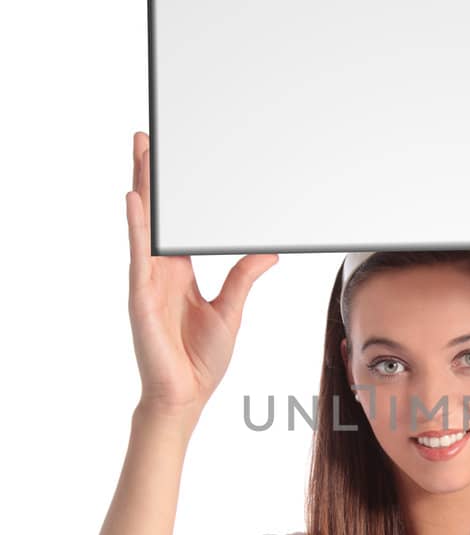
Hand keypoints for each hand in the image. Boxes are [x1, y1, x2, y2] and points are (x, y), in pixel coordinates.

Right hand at [126, 131, 279, 417]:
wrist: (185, 396)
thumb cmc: (202, 359)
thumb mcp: (231, 310)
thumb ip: (244, 276)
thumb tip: (268, 252)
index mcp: (178, 273)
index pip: (173, 224)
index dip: (171, 195)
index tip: (173, 162)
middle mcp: (158, 271)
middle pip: (154, 214)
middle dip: (150, 177)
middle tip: (147, 138)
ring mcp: (146, 281)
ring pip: (143, 224)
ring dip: (142, 187)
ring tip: (140, 151)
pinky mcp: (140, 296)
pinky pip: (138, 255)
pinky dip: (137, 227)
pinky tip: (135, 199)